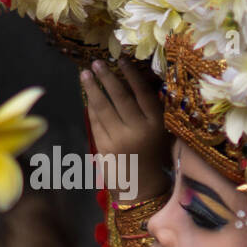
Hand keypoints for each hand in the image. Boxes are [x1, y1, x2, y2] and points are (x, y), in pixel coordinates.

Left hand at [81, 56, 170, 200]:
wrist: (144, 187)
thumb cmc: (154, 154)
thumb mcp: (160, 131)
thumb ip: (149, 110)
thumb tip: (129, 81)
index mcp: (156, 124)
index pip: (142, 93)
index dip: (131, 75)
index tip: (120, 59)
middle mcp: (139, 130)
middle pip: (120, 97)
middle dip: (107, 78)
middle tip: (96, 63)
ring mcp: (120, 140)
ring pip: (103, 109)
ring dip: (93, 89)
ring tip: (86, 75)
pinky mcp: (105, 148)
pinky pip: (96, 123)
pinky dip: (91, 109)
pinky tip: (88, 97)